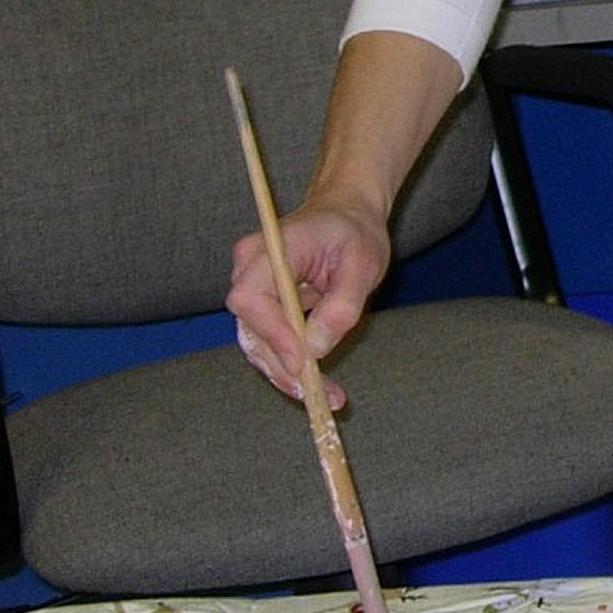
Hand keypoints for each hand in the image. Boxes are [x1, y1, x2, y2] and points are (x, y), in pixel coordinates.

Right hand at [225, 199, 390, 409]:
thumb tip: (315, 349)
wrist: (347, 215)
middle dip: (282, 367)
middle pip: (251, 329)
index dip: (272, 334)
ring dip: (288, 375)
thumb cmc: (354, 232)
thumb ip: (341, 305)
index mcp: (269, 250)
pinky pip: (272, 342)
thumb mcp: (362, 263)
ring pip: (259, 344)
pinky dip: (293, 366)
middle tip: (318, 395)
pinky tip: (321, 387)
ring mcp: (254, 290)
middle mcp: (250, 270)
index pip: (250, 299)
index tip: (302, 362)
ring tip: (328, 397)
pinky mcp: (265, 307)